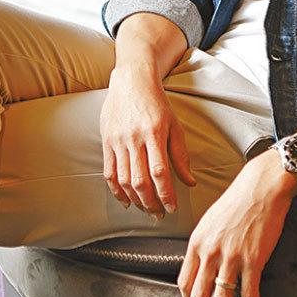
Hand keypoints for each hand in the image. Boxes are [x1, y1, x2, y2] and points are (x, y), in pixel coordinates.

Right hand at [99, 66, 196, 217]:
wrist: (131, 81)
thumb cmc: (156, 103)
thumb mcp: (174, 126)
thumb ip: (180, 155)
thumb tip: (190, 182)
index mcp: (154, 134)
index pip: (160, 172)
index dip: (165, 194)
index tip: (172, 208)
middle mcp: (134, 138)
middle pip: (140, 180)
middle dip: (150, 203)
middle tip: (159, 214)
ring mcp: (118, 141)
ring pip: (124, 179)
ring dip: (135, 200)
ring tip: (145, 209)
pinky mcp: (106, 142)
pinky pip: (109, 172)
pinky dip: (117, 190)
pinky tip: (126, 200)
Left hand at [177, 149, 296, 296]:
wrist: (260, 188)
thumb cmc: (236, 203)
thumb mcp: (208, 223)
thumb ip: (202, 246)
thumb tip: (201, 268)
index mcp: (197, 243)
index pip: (184, 283)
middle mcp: (210, 252)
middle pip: (200, 296)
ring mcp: (231, 256)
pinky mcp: (253, 259)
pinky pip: (248, 293)